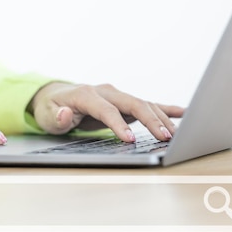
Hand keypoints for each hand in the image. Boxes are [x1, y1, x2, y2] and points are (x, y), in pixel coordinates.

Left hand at [29, 82, 183, 141]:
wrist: (55, 96)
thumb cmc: (51, 109)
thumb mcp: (47, 116)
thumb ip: (57, 117)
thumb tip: (64, 114)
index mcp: (86, 94)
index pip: (106, 109)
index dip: (118, 124)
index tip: (130, 140)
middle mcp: (106, 91)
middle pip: (133, 103)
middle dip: (150, 120)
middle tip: (164, 137)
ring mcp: (117, 95)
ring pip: (144, 104)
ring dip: (161, 118)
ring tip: (176, 134)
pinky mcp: (124, 102)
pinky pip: (148, 104)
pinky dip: (166, 108)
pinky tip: (184, 113)